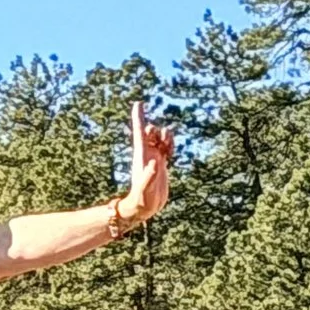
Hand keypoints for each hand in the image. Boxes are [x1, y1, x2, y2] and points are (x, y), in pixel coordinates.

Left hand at [113, 99, 173, 227]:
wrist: (144, 207)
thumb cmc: (141, 199)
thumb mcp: (145, 188)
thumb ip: (149, 176)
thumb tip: (155, 162)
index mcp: (141, 155)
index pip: (139, 132)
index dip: (139, 117)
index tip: (138, 102)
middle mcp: (146, 154)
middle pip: (150, 133)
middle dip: (156, 130)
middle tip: (162, 141)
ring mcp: (154, 157)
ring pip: (159, 139)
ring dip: (165, 137)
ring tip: (168, 147)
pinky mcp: (161, 163)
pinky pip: (166, 147)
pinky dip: (170, 145)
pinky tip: (171, 150)